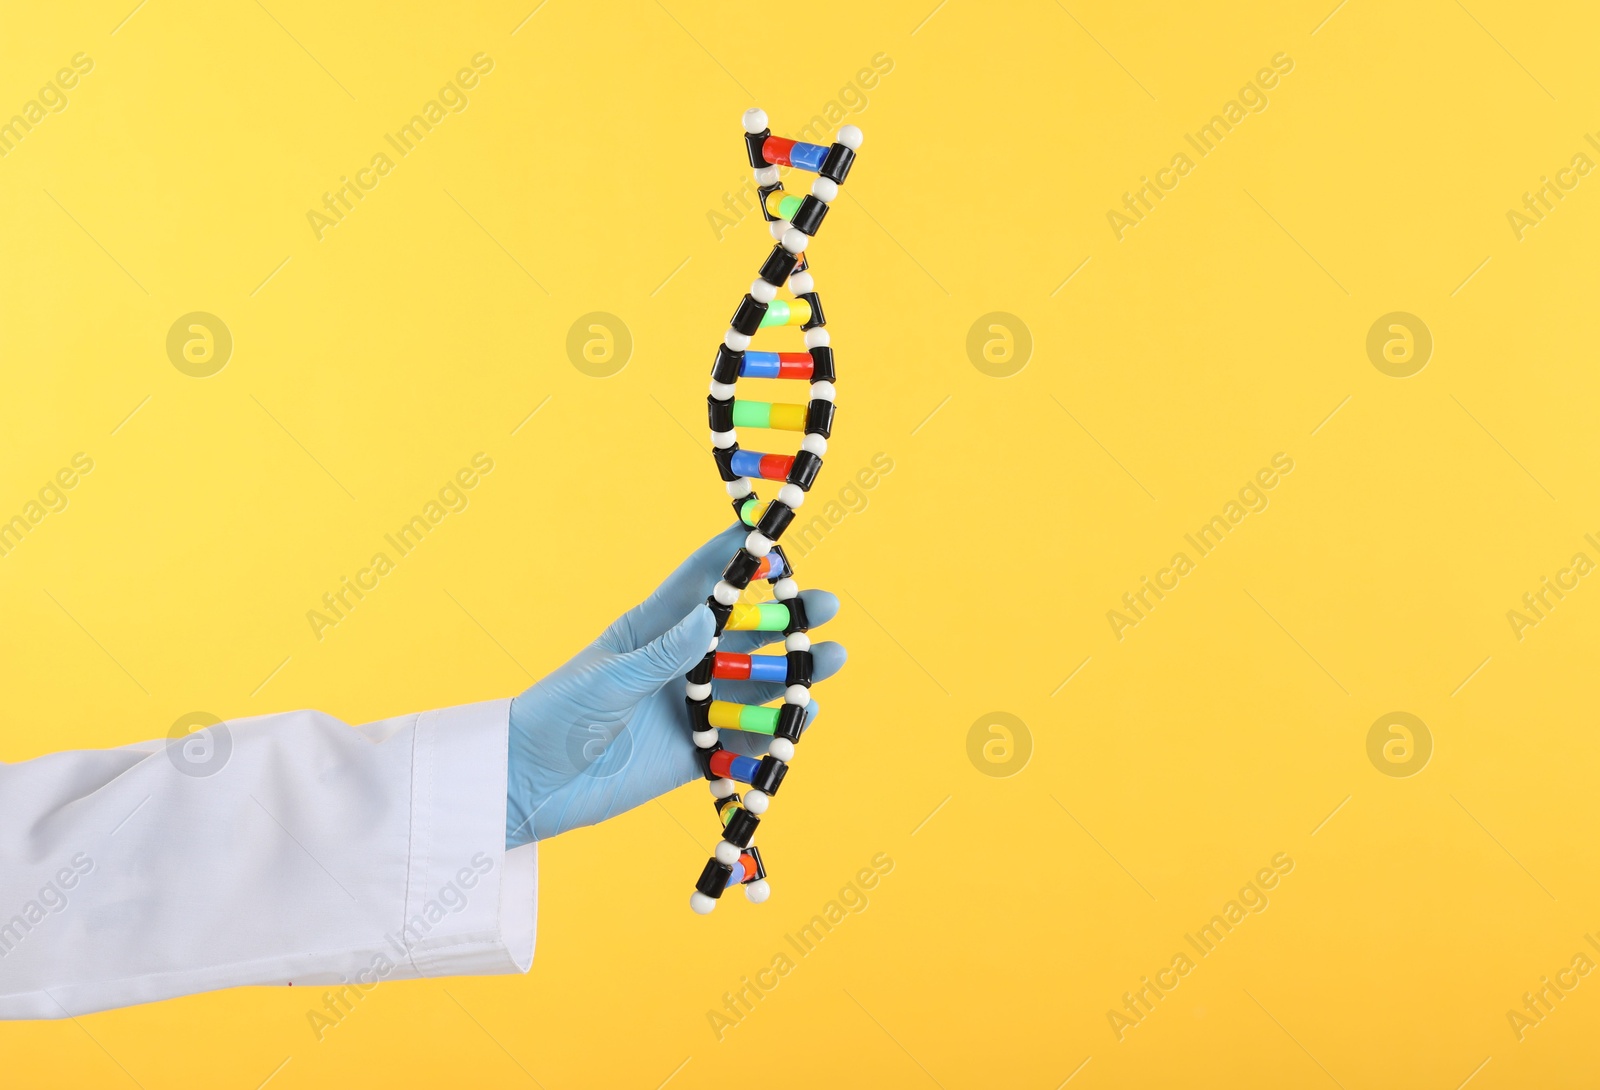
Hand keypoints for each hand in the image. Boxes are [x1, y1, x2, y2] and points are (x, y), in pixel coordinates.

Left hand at [506, 524, 845, 847]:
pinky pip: (743, 742)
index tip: (773, 532)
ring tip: (835, 657)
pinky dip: (774, 733)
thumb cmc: (556, 717)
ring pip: (754, 686)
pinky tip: (805, 719)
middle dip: (787, 619)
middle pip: (743, 635)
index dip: (736, 557)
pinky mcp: (692, 754)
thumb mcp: (608, 680)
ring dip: (794, 673)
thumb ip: (662, 654)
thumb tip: (710, 617)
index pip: (701, 584)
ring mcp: (688, 709)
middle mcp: (678, 664)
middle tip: (828, 604)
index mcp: (651, 630)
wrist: (528, 785)